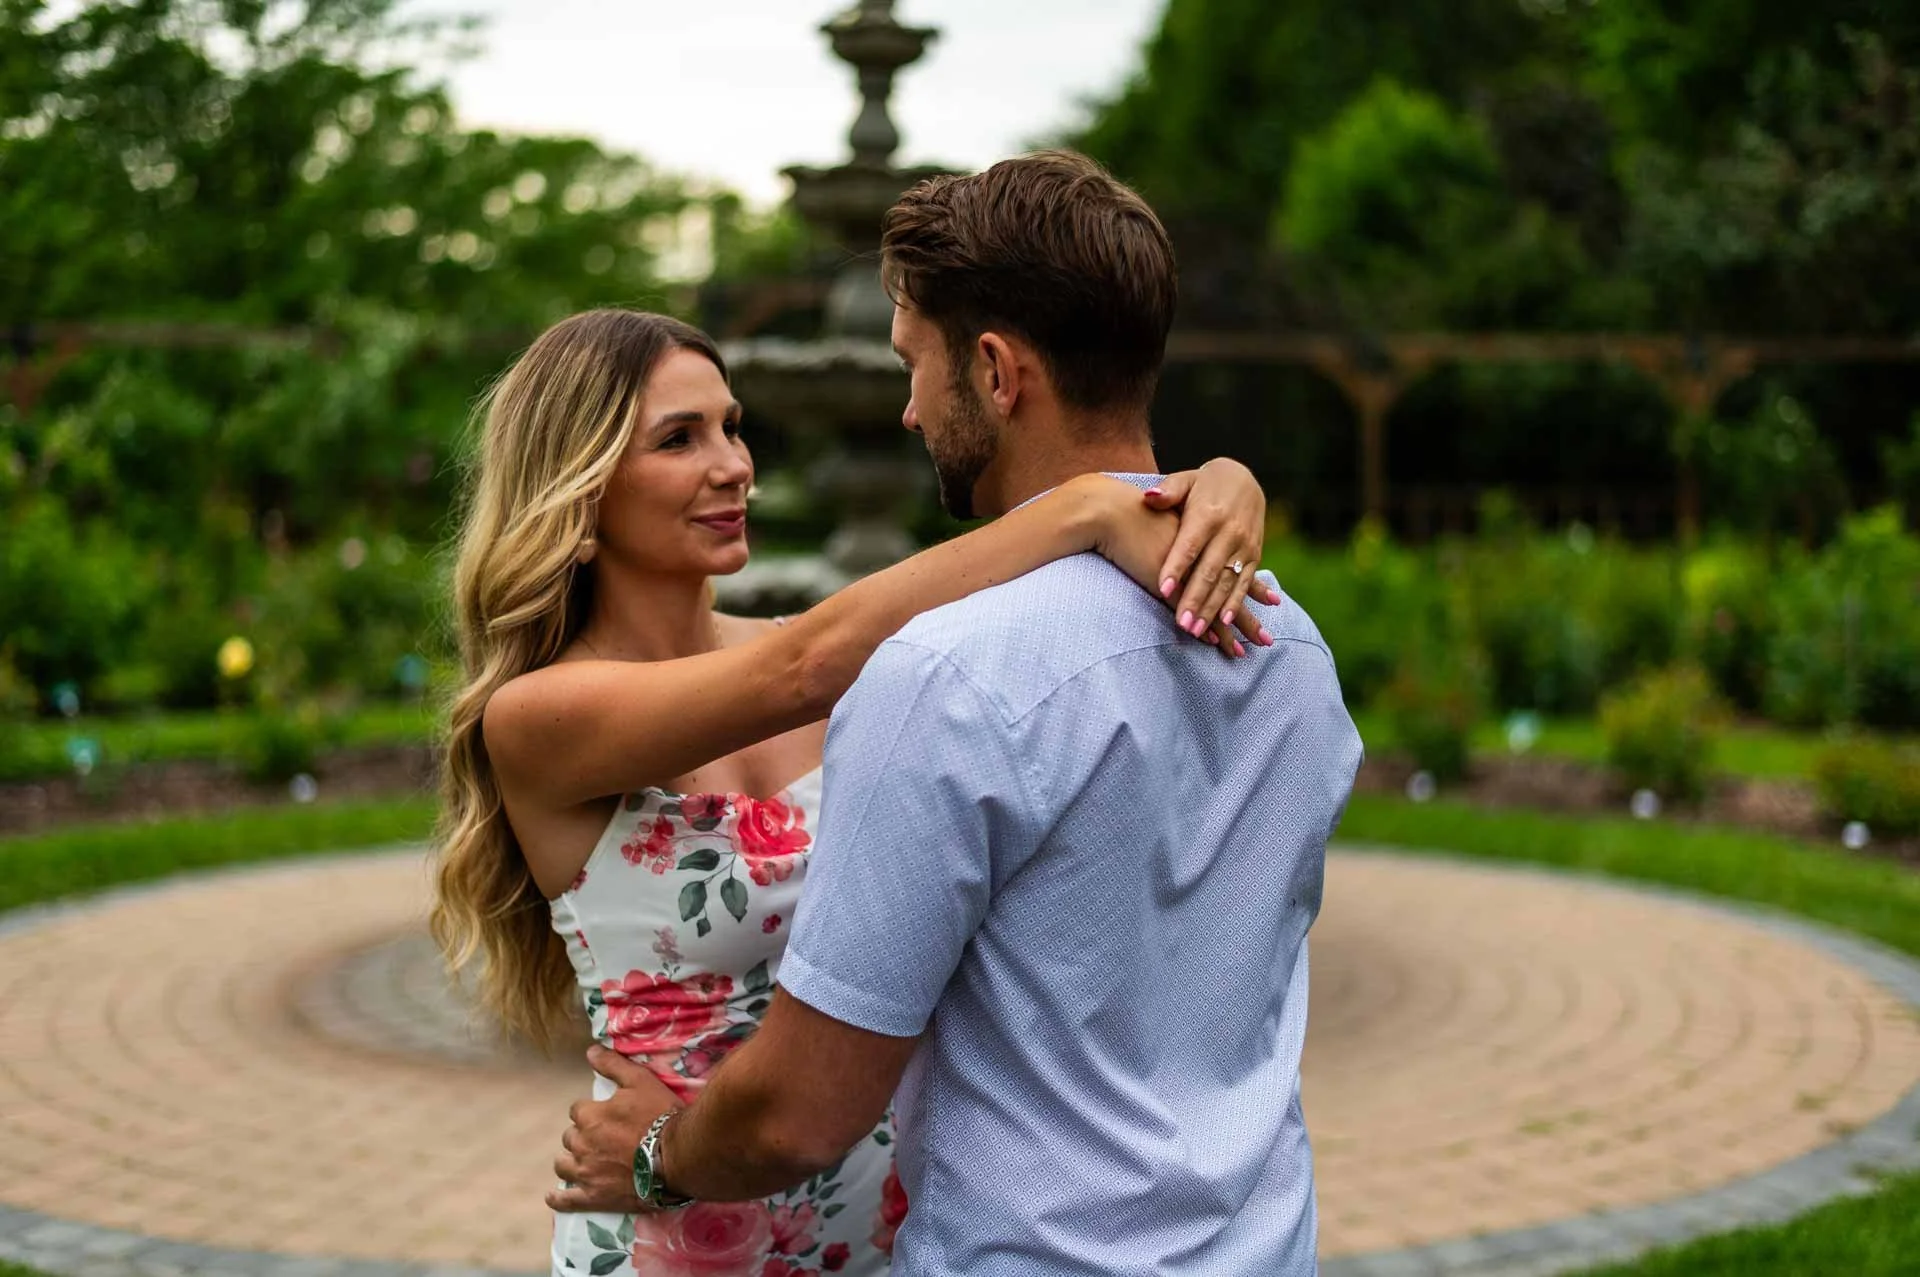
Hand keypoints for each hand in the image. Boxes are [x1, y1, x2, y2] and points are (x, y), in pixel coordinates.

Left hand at [546, 1045, 684, 1213]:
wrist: (678, 1157)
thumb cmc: (660, 1116)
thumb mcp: (640, 1081)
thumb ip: (613, 1065)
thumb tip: (589, 1051)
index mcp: (589, 1116)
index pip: (578, 1110)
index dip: (592, 1111)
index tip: (607, 1115)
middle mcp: (582, 1144)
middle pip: (571, 1137)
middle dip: (583, 1135)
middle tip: (605, 1138)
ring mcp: (586, 1173)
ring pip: (563, 1164)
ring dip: (571, 1160)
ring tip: (585, 1161)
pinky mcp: (593, 1197)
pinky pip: (566, 1200)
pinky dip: (558, 1198)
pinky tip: (554, 1196)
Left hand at [1146, 459, 1278, 644]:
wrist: (1244, 479)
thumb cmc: (1204, 484)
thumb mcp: (1185, 480)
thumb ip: (1167, 491)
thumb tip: (1149, 497)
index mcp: (1207, 514)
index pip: (1189, 546)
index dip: (1176, 568)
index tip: (1161, 589)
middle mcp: (1229, 531)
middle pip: (1209, 571)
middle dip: (1195, 600)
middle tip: (1181, 624)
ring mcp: (1244, 545)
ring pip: (1227, 582)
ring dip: (1212, 608)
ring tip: (1196, 630)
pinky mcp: (1254, 555)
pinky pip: (1245, 583)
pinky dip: (1236, 603)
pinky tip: (1225, 622)